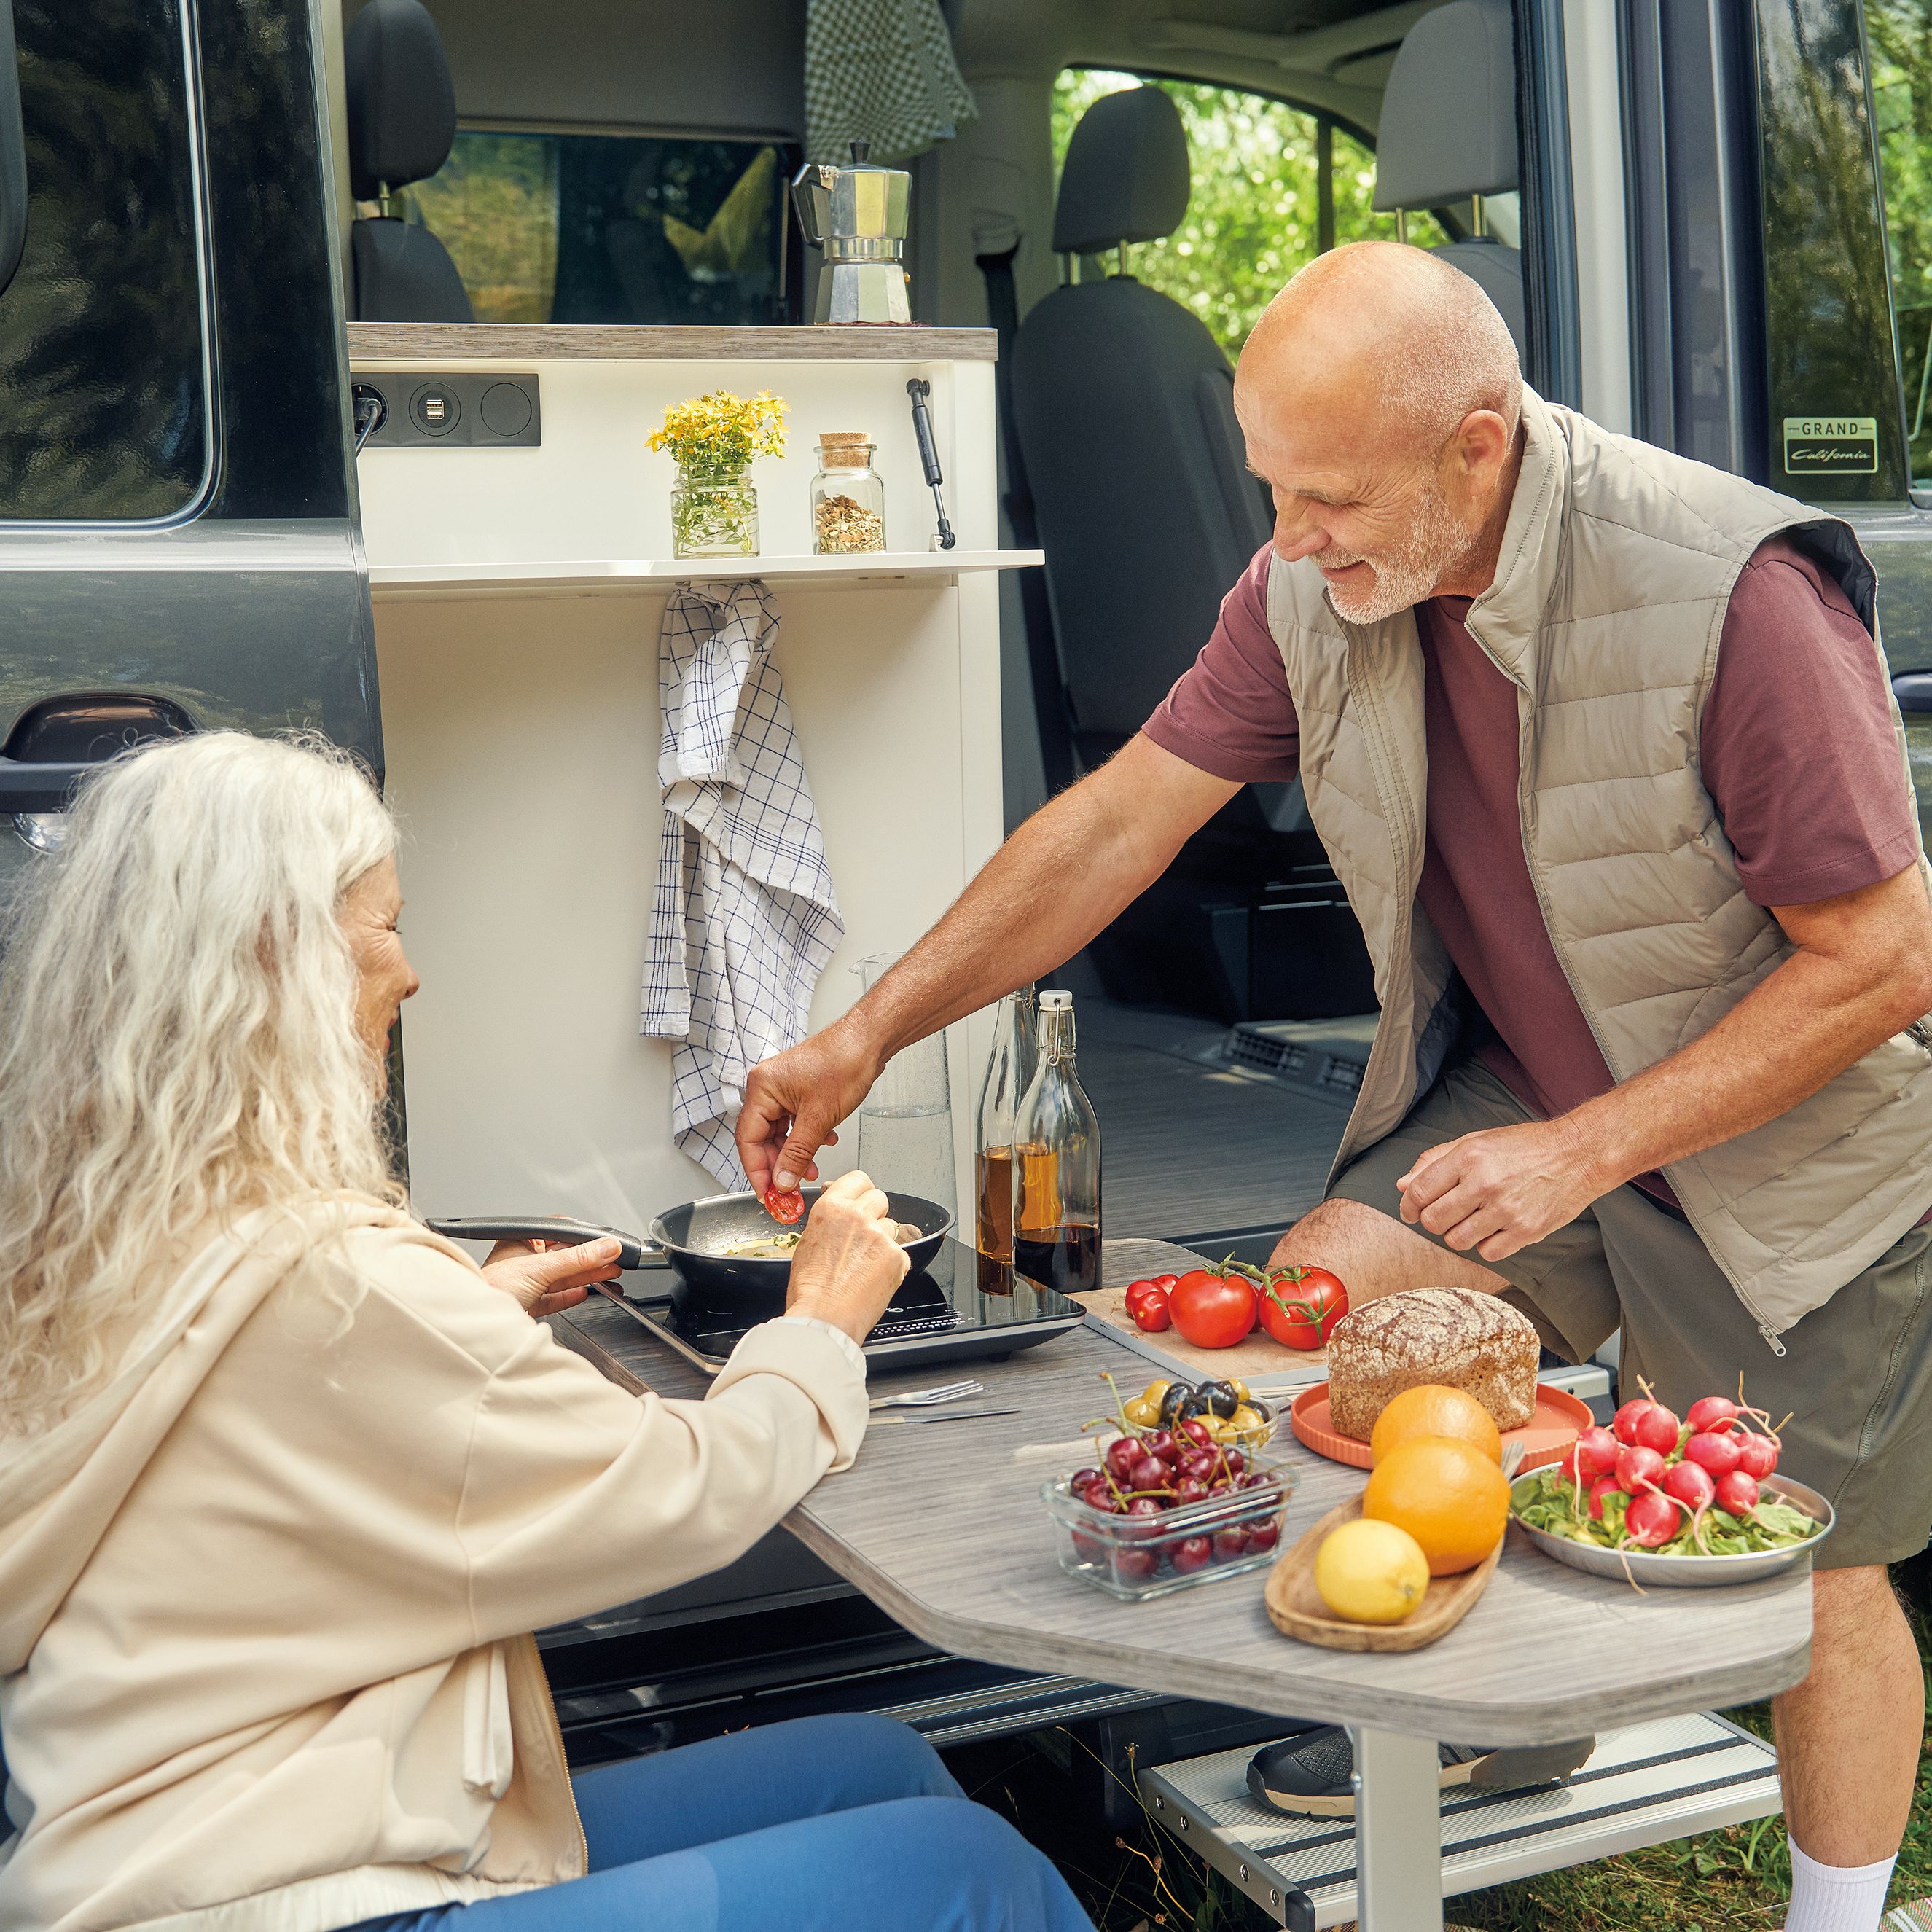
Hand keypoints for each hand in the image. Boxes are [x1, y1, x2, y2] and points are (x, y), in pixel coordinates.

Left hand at [482, 1236, 623, 1317]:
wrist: (478, 1323)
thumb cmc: (491, 1287)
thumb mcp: (541, 1267)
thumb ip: (577, 1258)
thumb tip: (606, 1247)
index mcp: (521, 1241)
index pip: (558, 1233)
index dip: (582, 1236)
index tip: (604, 1241)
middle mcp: (523, 1260)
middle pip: (565, 1256)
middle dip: (590, 1259)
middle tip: (613, 1258)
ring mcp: (526, 1283)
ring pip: (563, 1277)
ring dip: (587, 1276)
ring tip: (609, 1273)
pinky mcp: (528, 1304)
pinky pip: (555, 1297)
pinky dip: (571, 1296)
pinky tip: (584, 1293)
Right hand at [736, 1018, 882, 1198]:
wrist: (869, 1040)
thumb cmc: (844, 1062)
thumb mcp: (818, 1118)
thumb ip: (797, 1153)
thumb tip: (783, 1180)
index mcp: (762, 1088)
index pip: (748, 1138)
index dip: (756, 1170)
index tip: (767, 1193)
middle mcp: (768, 1087)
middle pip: (762, 1137)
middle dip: (778, 1164)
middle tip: (789, 1188)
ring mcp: (784, 1088)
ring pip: (781, 1131)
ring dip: (795, 1153)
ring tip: (811, 1169)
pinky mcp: (800, 1090)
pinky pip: (795, 1121)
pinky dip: (807, 1137)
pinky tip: (825, 1142)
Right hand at [784, 1170, 908, 1344]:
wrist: (824, 1318)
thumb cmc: (810, 1289)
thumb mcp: (808, 1242)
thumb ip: (828, 1221)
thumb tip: (838, 1214)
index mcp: (832, 1208)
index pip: (858, 1179)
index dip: (861, 1190)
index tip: (861, 1199)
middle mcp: (858, 1216)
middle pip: (879, 1198)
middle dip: (874, 1213)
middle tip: (863, 1235)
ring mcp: (880, 1236)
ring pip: (891, 1225)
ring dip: (882, 1239)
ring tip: (864, 1263)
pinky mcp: (897, 1257)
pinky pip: (900, 1251)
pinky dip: (891, 1263)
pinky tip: (873, 1277)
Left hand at [1396, 1118, 1609, 1261]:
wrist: (1578, 1154)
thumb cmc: (1526, 1146)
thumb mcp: (1477, 1140)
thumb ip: (1436, 1160)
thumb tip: (1403, 1184)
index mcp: (1469, 1156)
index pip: (1419, 1191)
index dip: (1408, 1206)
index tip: (1410, 1211)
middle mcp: (1484, 1183)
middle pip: (1434, 1220)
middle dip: (1432, 1221)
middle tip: (1443, 1215)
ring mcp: (1506, 1209)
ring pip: (1457, 1240)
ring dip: (1457, 1234)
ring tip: (1470, 1221)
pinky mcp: (1526, 1230)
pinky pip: (1488, 1252)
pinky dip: (1485, 1245)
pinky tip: (1493, 1229)